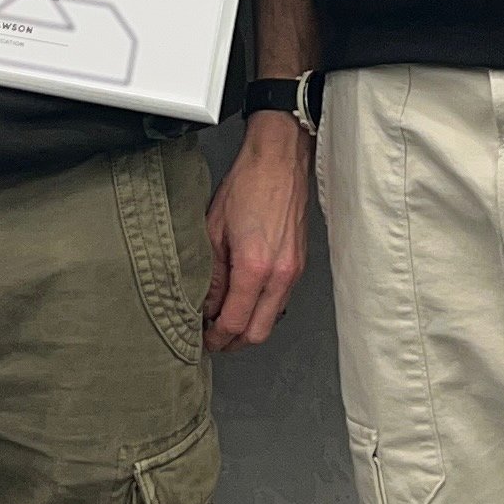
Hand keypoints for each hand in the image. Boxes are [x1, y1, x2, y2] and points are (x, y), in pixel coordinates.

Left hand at [203, 111, 311, 351]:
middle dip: (233, 342)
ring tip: (225, 317)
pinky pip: (281, 300)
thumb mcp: (213, 231)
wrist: (279, 161)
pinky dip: (262, 308)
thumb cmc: (247, 186)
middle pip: (257, 333)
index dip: (216, 338)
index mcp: (255, 268)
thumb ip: (211, 276)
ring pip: (271, 319)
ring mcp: (294, 271)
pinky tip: (245, 298)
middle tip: (212, 337)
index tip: (203, 339)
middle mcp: (280, 275)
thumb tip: (206, 305)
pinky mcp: (300, 265)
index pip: (234, 323)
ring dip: (249, 326)